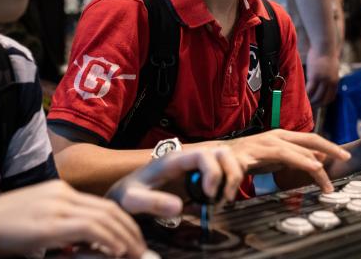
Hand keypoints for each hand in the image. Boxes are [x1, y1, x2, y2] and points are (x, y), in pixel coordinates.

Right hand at [0, 180, 145, 257]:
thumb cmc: (0, 227)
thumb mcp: (36, 219)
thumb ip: (60, 225)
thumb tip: (83, 243)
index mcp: (59, 190)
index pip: (101, 204)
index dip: (122, 222)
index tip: (131, 240)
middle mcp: (62, 193)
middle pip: (109, 209)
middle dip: (130, 230)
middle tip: (139, 249)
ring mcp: (57, 206)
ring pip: (105, 218)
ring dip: (124, 238)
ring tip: (133, 254)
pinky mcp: (51, 223)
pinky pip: (91, 229)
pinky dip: (108, 240)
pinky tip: (115, 252)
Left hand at [106, 146, 241, 216]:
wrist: (128, 194)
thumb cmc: (129, 195)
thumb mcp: (133, 200)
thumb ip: (152, 203)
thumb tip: (178, 206)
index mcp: (174, 160)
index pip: (203, 155)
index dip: (213, 172)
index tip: (209, 195)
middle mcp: (188, 158)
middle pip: (222, 154)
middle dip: (230, 175)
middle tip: (222, 199)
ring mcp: (196, 165)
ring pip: (228, 160)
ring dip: (233, 178)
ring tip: (222, 200)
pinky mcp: (201, 175)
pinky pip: (225, 171)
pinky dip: (230, 183)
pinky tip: (216, 201)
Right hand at [225, 129, 350, 192]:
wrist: (216, 156)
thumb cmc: (249, 157)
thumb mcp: (277, 157)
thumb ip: (295, 156)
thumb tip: (319, 159)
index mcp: (282, 136)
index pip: (311, 139)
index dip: (330, 146)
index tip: (345, 156)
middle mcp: (274, 137)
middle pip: (307, 141)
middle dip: (328, 149)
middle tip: (345, 159)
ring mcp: (263, 144)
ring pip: (292, 150)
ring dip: (309, 161)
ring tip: (321, 172)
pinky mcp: (250, 154)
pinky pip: (277, 157)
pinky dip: (295, 161)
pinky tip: (304, 168)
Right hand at [306, 47, 339, 106]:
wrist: (325, 47)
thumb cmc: (326, 55)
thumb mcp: (331, 68)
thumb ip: (329, 77)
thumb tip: (323, 81)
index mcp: (335, 81)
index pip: (331, 97)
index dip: (323, 102)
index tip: (317, 104)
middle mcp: (330, 82)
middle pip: (323, 99)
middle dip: (316, 104)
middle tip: (308, 105)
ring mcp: (323, 80)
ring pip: (316, 96)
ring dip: (310, 100)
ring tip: (304, 100)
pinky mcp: (315, 76)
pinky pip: (310, 89)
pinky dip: (306, 94)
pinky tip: (301, 93)